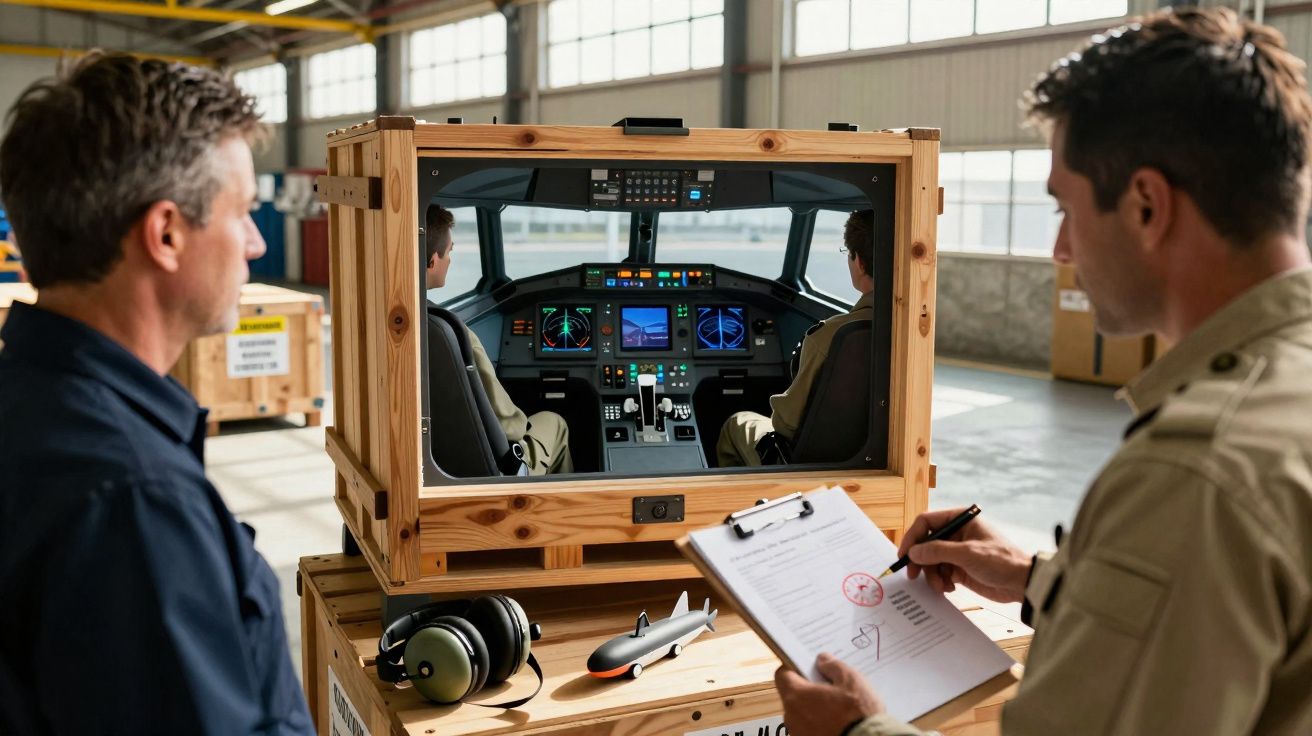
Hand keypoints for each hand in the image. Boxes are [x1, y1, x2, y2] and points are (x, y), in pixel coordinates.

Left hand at [775, 653, 883, 735]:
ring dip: (813, 709)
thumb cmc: (857, 715)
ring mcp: (798, 733)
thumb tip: (822, 661)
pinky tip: (837, 722)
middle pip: (793, 695)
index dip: (794, 669)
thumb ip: (833, 666)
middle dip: (808, 690)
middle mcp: (792, 716)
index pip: (782, 675)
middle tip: (829, 688)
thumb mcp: (851, 681)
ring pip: (801, 714)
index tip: (807, 667)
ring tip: (837, 708)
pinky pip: (809, 728)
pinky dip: (818, 724)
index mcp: (797, 695)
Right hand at [897, 507, 1030, 602]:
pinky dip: (941, 581)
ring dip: (932, 575)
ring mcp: (957, 551)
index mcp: (960, 519)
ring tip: (941, 586)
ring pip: (931, 561)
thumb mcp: (968, 554)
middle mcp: (956, 533)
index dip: (912, 538)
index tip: (904, 555)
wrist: (1023, 583)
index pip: (926, 522)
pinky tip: (950, 588)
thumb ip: (938, 551)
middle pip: (926, 543)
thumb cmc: (1002, 561)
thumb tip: (913, 552)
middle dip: (920, 561)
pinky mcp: (960, 568)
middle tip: (913, 576)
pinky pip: (940, 573)